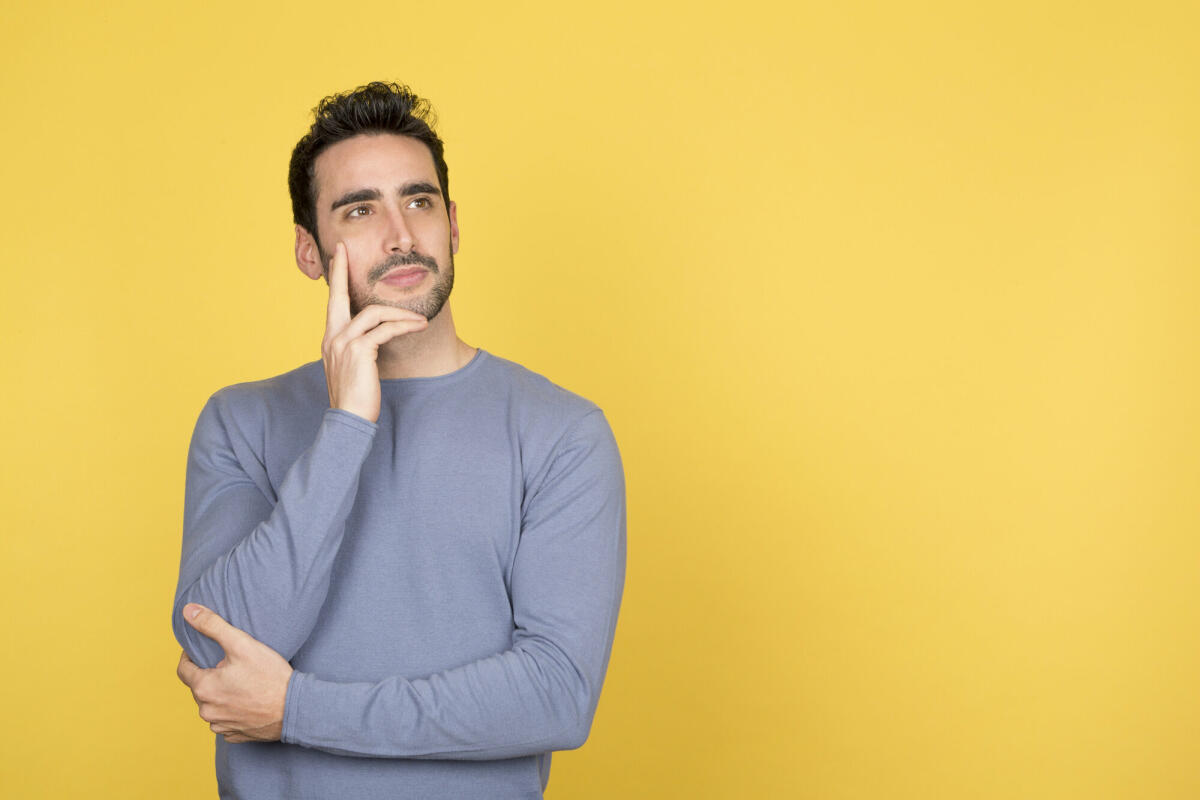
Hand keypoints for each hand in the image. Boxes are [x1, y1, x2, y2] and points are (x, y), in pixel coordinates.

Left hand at [176, 604, 292, 743]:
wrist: (295, 708)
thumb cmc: (270, 676)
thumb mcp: (242, 644)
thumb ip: (212, 625)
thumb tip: (189, 610)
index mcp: (204, 688)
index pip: (183, 670)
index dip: (190, 657)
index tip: (202, 651)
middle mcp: (207, 710)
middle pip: (199, 687)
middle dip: (210, 675)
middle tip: (233, 665)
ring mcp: (220, 725)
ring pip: (212, 705)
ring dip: (220, 694)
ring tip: (241, 683)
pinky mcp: (234, 735)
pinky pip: (225, 720)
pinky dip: (232, 710)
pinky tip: (248, 701)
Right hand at [322, 241, 427, 421]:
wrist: (348, 421)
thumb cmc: (355, 398)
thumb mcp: (353, 369)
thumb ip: (359, 349)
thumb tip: (374, 339)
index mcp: (330, 340)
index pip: (332, 304)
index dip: (335, 280)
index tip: (338, 257)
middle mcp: (332, 338)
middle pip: (337, 297)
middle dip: (341, 271)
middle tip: (344, 250)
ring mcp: (342, 344)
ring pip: (374, 314)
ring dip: (400, 314)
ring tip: (419, 320)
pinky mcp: (358, 351)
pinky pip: (385, 330)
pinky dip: (404, 326)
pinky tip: (418, 326)